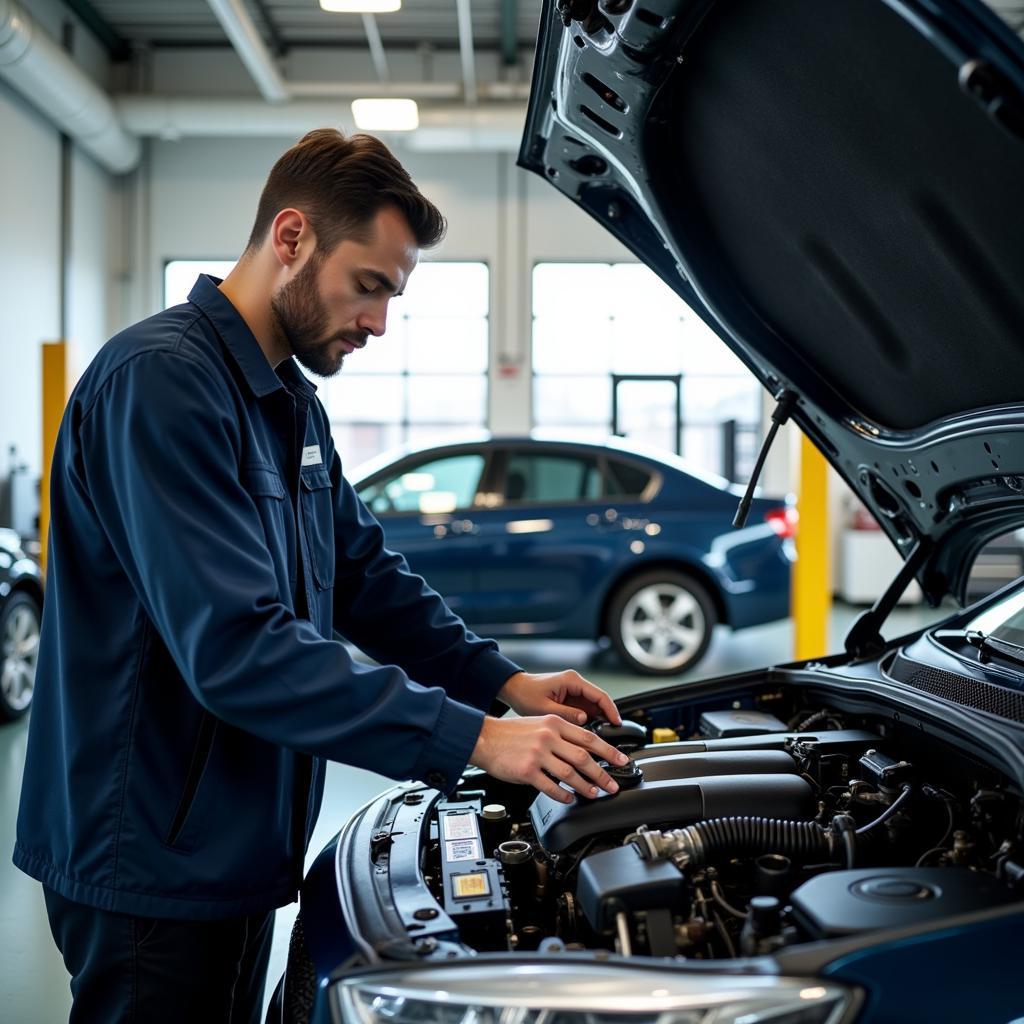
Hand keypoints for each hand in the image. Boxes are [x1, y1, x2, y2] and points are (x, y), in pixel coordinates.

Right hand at [469, 714, 628, 803]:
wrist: (484, 738)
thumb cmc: (511, 733)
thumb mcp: (540, 722)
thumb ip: (561, 733)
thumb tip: (584, 748)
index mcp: (554, 723)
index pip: (589, 738)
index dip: (609, 751)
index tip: (622, 761)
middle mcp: (548, 737)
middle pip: (584, 757)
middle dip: (603, 774)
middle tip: (613, 785)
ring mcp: (538, 754)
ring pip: (570, 773)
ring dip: (586, 786)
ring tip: (595, 794)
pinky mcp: (527, 771)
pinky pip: (551, 786)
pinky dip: (563, 794)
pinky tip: (570, 798)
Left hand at [498, 669, 621, 727]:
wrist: (514, 690)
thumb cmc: (525, 694)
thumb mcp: (544, 707)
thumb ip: (565, 714)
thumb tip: (584, 719)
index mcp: (572, 681)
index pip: (599, 695)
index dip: (611, 710)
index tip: (617, 723)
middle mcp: (575, 684)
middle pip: (599, 701)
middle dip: (608, 717)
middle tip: (614, 734)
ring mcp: (573, 692)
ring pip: (594, 707)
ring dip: (599, 720)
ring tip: (602, 738)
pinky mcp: (570, 699)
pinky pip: (585, 710)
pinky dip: (589, 721)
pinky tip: (589, 734)